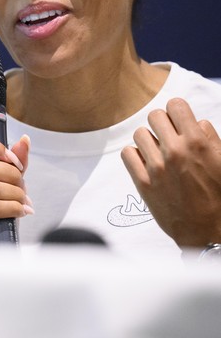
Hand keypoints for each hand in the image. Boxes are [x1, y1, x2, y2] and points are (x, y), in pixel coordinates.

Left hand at [121, 98, 220, 247]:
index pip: (175, 105)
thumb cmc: (220, 196)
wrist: (208, 232)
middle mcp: (174, 151)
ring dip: (149, 140)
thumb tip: (196, 122)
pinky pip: (127, 153)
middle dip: (163, 124)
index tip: (179, 121)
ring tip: (159, 152)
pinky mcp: (142, 182)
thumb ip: (210, 138)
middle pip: (155, 116)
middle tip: (169, 137)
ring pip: (139, 133)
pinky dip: (135, 155)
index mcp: (197, 143)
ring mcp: (156, 167)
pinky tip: (147, 163)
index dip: (177, 111)